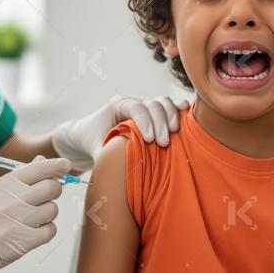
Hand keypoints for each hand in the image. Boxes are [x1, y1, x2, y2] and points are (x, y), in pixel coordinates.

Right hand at [0, 155, 71, 272]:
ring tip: (32, 218)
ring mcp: (15, 222)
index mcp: (1, 185)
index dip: (56, 165)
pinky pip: (50, 231)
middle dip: (53, 191)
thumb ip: (18, 179)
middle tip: (44, 197)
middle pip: (51, 187)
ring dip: (47, 214)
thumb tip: (43, 162)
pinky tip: (33, 232)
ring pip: (52, 210)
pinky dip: (45, 231)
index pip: (37, 169)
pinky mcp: (21, 243)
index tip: (66, 165)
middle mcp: (8, 201)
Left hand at [51, 95, 189, 171]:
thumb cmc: (89, 140)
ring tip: (174, 133)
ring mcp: (144, 106)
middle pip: (153, 103)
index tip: (149, 140)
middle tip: (163, 143)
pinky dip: (178, 109)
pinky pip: (168, 107)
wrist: (86, 134)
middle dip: (161, 122)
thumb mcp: (94, 149)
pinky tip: (187, 112)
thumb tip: (117, 170)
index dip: (145, 121)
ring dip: (171, 116)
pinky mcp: (153, 114)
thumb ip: (105, 157)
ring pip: (163, 102)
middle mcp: (133, 102)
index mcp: (117, 105)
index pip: (136, 107)